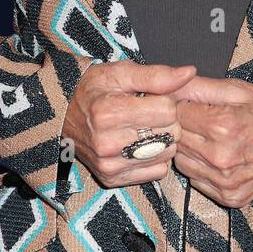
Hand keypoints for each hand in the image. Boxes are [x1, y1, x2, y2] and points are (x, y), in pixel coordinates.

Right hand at [62, 61, 195, 189]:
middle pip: (170, 133)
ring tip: (143, 127)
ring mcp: (109, 164)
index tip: (153, 97)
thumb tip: (190, 73)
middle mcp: (107, 143)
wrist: (62, 114)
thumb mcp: (121, 72)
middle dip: (167, 120)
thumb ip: (157, 75)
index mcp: (109, 112)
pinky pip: (157, 172)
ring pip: (167, 154)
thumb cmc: (94, 88)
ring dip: (163, 140)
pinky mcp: (112, 178)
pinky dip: (155, 158)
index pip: (167, 110)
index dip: (166, 99)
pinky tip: (139, 144)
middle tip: (149, 112)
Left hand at [170, 76, 252, 208]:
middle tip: (199, 119)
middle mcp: (221, 158)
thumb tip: (167, 85)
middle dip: (182, 128)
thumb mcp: (239, 90)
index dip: (179, 106)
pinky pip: (198, 182)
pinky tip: (218, 157)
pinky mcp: (230, 198)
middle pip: (176, 141)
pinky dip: (202, 169)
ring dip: (189, 150)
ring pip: (182, 164)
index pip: (175, 115)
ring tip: (210, 138)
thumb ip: (199, 87)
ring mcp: (225, 182)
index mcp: (222, 126)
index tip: (188, 103)